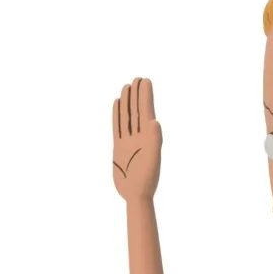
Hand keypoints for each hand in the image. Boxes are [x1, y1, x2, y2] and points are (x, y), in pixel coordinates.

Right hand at [112, 77, 161, 200]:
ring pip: (127, 117)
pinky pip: (118, 127)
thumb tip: (155, 121)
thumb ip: (154, 140)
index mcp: (148, 137)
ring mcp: (128, 141)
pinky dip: (118, 115)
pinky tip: (117, 105)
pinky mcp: (119, 148)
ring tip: (127, 87)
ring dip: (128, 102)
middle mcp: (138, 137)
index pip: (146, 111)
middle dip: (138, 95)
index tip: (145, 80)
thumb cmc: (146, 180)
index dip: (146, 96)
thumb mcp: (152, 159)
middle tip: (138, 78)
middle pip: (137, 111)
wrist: (135, 195)